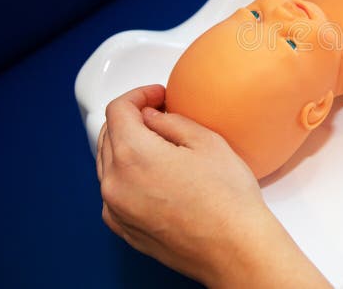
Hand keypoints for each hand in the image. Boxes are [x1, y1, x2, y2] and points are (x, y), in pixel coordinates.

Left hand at [97, 85, 327, 286]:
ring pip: (108, 164)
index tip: (157, 96)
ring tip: (159, 144)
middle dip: (131, 119)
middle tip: (160, 114)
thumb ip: (170, 121)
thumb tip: (152, 117)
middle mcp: (115, 183)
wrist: (234, 248)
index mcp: (133, 155)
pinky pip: (114, 192)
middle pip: (108, 135)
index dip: (139, 95)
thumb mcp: (207, 141)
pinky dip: (127, 175)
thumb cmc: (227, 200)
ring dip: (126, 146)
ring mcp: (116, 210)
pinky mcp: (124, 229)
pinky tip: (155, 175)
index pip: (118, 110)